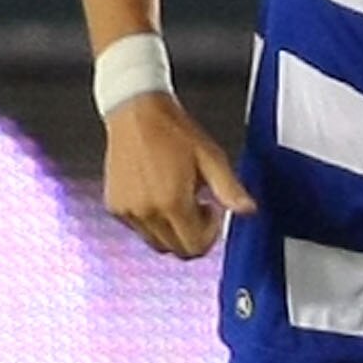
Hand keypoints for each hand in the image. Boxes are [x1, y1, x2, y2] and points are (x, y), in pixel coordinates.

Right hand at [102, 92, 253, 258]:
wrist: (136, 112)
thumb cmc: (172, 131)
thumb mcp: (211, 157)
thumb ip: (230, 189)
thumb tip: (247, 210)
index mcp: (171, 202)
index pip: (195, 247)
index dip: (210, 234)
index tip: (212, 211)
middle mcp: (146, 211)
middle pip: (176, 250)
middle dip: (193, 235)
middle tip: (198, 205)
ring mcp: (127, 211)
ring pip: (157, 243)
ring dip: (173, 230)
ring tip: (178, 198)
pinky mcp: (114, 206)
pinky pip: (139, 229)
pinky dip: (153, 221)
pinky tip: (159, 195)